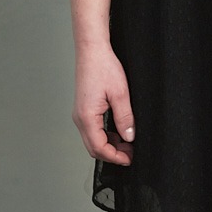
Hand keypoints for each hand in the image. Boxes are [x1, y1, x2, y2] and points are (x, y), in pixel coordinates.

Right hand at [74, 43, 135, 165]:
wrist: (92, 51)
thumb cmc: (104, 67)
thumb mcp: (121, 94)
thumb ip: (125, 118)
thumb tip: (130, 137)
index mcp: (87, 117)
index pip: (99, 148)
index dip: (115, 157)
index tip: (130, 159)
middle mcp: (80, 118)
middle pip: (93, 148)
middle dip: (112, 154)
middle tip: (131, 154)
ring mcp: (80, 114)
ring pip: (92, 140)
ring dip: (109, 146)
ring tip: (128, 144)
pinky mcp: (83, 110)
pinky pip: (92, 130)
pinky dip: (105, 136)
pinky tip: (118, 133)